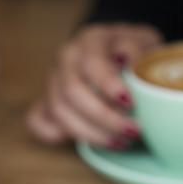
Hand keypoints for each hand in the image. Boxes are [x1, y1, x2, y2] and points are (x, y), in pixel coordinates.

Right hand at [27, 24, 161, 146]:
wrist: (117, 51)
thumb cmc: (135, 50)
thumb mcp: (146, 42)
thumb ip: (140, 50)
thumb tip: (129, 62)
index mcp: (90, 40)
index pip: (91, 63)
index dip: (108, 85)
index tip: (130, 103)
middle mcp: (66, 58)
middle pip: (72, 91)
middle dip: (103, 117)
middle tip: (132, 131)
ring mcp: (53, 80)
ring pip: (59, 111)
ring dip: (90, 133)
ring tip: (119, 143)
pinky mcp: (46, 100)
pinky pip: (36, 120)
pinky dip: (53, 134)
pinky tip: (83, 142)